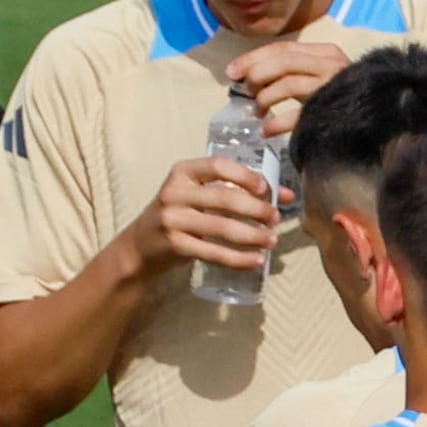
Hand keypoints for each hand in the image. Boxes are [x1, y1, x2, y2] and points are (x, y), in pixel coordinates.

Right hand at [134, 155, 276, 276]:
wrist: (140, 246)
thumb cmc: (178, 215)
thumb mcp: (198, 196)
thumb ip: (236, 191)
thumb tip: (286, 196)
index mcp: (183, 172)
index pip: (218, 165)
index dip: (245, 175)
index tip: (265, 188)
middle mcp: (175, 192)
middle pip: (224, 198)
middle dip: (256, 209)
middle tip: (275, 218)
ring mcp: (173, 220)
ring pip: (222, 227)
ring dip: (252, 235)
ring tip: (271, 240)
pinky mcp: (175, 245)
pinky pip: (213, 252)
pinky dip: (238, 259)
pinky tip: (255, 261)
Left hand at [230, 39, 349, 137]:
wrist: (375, 121)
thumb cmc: (339, 99)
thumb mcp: (317, 77)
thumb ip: (291, 71)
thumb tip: (249, 75)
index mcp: (325, 52)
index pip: (283, 48)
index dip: (253, 58)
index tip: (232, 72)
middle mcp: (330, 64)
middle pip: (283, 62)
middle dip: (257, 75)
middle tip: (246, 92)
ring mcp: (332, 86)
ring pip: (287, 84)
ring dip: (264, 98)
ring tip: (257, 111)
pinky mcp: (331, 110)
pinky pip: (296, 115)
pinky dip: (275, 123)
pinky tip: (266, 131)